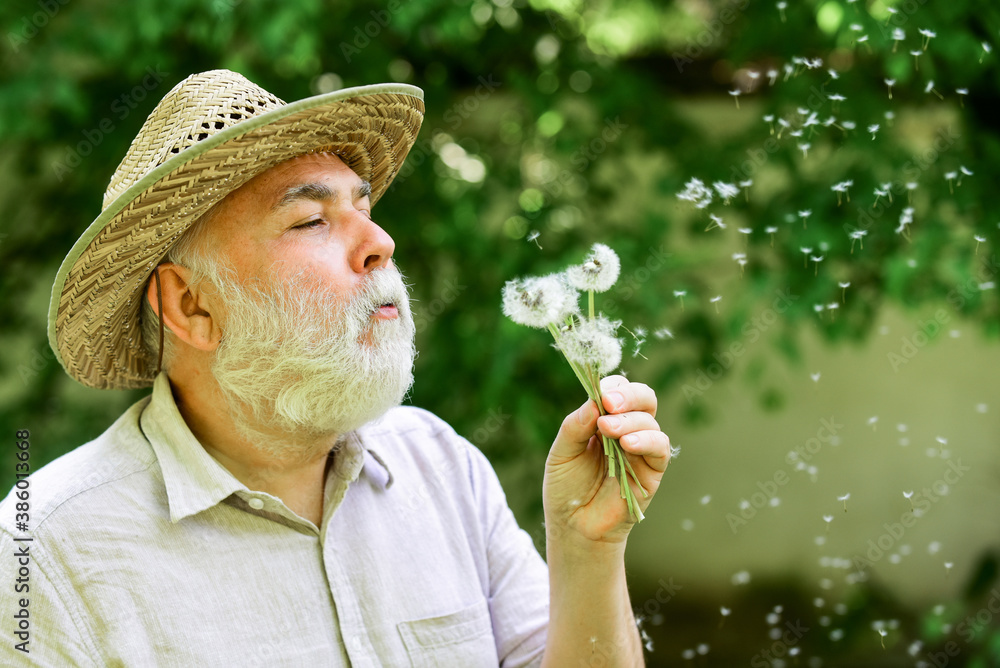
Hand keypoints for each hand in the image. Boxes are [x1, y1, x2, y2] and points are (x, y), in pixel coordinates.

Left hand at [543, 375, 670, 545]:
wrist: (574, 527)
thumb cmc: (566, 489)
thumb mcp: (561, 453)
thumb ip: (575, 427)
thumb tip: (593, 402)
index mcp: (604, 419)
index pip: (618, 390)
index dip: (612, 387)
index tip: (600, 394)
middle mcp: (627, 429)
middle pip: (643, 398)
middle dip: (628, 395)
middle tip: (609, 403)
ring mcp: (641, 449)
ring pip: (650, 421)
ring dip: (631, 421)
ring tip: (608, 430)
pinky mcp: (652, 471)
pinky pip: (660, 448)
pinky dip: (646, 441)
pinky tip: (627, 445)